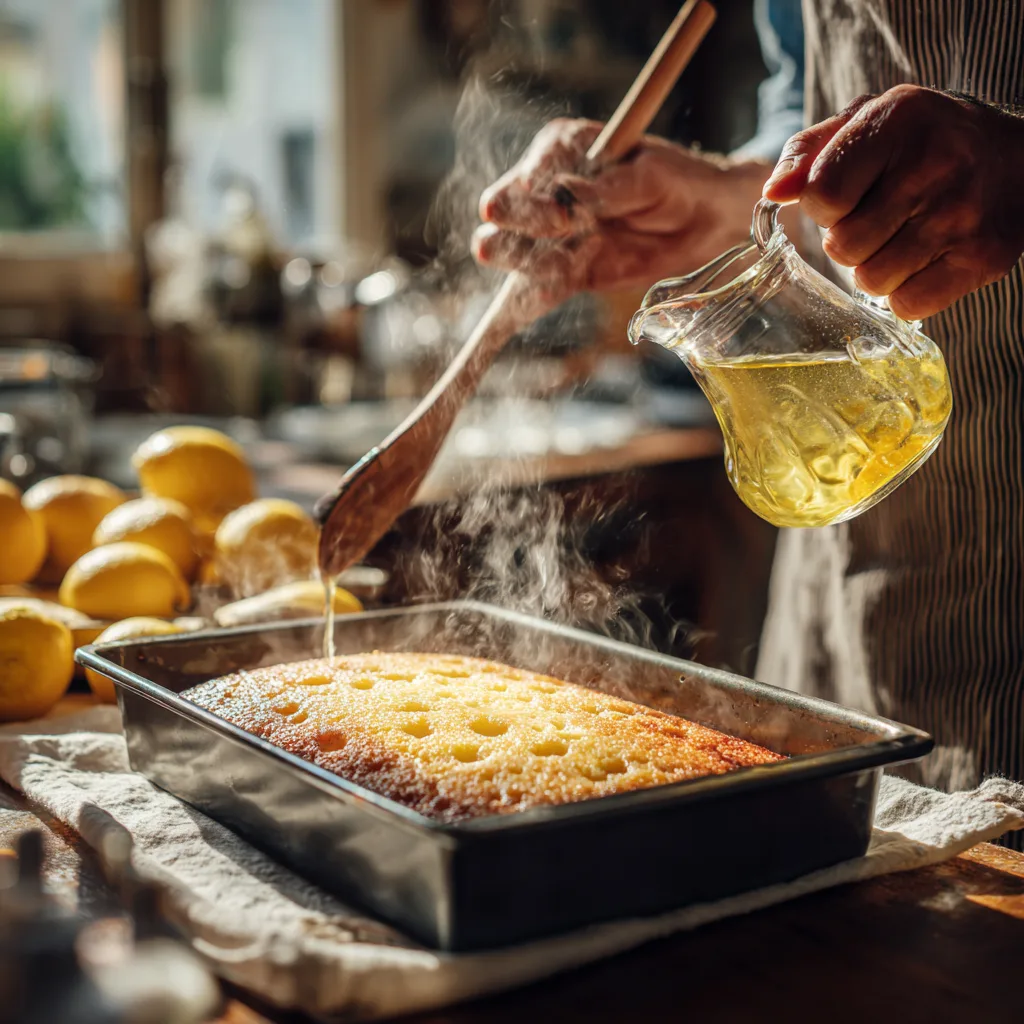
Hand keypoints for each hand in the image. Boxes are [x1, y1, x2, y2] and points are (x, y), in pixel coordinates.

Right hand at [472, 118, 763, 306]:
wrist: (705, 221)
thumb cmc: (678, 182)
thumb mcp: (649, 177)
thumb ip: (607, 189)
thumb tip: (566, 193)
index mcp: (563, 151)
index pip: (529, 172)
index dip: (537, 194)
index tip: (564, 215)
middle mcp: (547, 192)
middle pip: (507, 212)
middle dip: (521, 229)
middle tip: (561, 233)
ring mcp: (553, 235)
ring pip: (515, 252)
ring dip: (529, 264)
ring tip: (570, 260)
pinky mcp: (567, 272)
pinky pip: (539, 291)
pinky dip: (530, 302)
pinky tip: (526, 312)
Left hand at [763, 85, 1023, 319]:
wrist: (1021, 159)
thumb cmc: (927, 142)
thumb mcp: (870, 121)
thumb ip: (810, 151)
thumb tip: (775, 192)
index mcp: (898, 119)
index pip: (820, 194)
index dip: (822, 208)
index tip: (845, 198)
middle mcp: (934, 165)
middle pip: (843, 246)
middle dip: (848, 241)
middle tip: (877, 221)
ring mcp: (961, 215)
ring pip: (871, 281)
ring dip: (875, 270)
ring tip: (901, 240)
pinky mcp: (981, 258)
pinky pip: (908, 305)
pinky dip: (906, 294)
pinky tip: (923, 262)